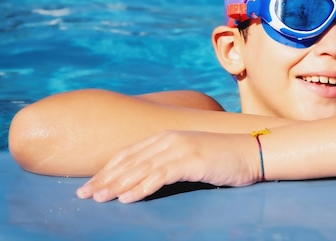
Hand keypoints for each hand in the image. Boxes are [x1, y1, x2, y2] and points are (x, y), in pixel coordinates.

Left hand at [76, 130, 259, 202]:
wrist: (250, 152)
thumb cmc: (220, 158)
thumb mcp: (189, 156)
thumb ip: (167, 161)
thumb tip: (143, 178)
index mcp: (165, 136)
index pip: (128, 154)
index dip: (107, 170)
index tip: (89, 185)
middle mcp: (169, 139)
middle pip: (129, 161)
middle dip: (105, 178)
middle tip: (85, 195)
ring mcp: (180, 149)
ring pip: (141, 168)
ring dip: (117, 184)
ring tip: (99, 198)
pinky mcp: (191, 161)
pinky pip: (160, 175)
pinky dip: (142, 187)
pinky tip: (127, 199)